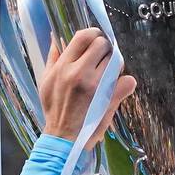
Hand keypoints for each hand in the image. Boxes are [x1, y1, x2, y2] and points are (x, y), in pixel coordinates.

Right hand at [40, 28, 136, 150]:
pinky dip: (126, 84)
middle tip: (103, 61)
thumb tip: (57, 38)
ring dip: (115, 66)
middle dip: (105, 50)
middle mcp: (80, 73)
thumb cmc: (54, 110)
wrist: (63, 139)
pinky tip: (118, 89)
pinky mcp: (110, 100)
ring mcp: (96, 86)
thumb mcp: (46, 81)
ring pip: (116, 61)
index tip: (96, 43)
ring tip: (108, 76)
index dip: (94, 35)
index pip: (84, 36)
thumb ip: (53, 58)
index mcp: (64, 66)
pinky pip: (128, 81)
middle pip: (103, 45)